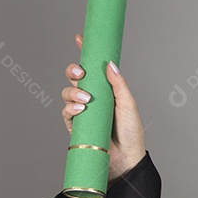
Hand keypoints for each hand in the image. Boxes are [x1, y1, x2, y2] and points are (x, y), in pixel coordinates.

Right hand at [61, 34, 145, 187]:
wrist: (126, 159)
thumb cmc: (131, 132)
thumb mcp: (128, 105)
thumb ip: (119, 85)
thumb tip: (110, 64)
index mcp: (106, 90)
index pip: (93, 68)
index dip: (85, 52)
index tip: (80, 38)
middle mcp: (93, 98)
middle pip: (75, 77)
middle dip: (73, 70)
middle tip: (80, 73)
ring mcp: (83, 111)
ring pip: (67, 93)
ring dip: (73, 92)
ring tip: (86, 99)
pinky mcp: (76, 126)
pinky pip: (66, 112)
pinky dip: (70, 108)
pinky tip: (80, 109)